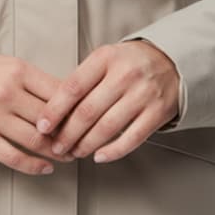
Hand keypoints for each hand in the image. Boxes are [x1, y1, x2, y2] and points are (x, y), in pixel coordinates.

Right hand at [0, 53, 79, 175]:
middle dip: (71, 134)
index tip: (88, 119)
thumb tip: (74, 102)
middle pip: (51, 120)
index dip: (78, 109)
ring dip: (58, 152)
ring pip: (36, 141)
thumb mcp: (13, 67)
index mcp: (18, 72)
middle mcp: (6, 94)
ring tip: (69, 155)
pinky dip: (34, 166)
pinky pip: (13, 157)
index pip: (59, 93)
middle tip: (83, 141)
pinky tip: (46, 167)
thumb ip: (40, 83)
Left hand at [34, 40, 181, 163]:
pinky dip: (113, 151)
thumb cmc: (131, 62)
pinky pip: (131, 138)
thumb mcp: (105, 59)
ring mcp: (143, 94)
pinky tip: (99, 156)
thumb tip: (53, 110)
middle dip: (67, 134)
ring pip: (107, 127)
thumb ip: (82, 80)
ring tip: (74, 152)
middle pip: (87, 111)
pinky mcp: (157, 112)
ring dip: (85, 145)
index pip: (73, 87)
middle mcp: (125, 75)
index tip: (43, 126)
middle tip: (56, 146)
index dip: (54, 110)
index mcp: (106, 58)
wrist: (172, 61)